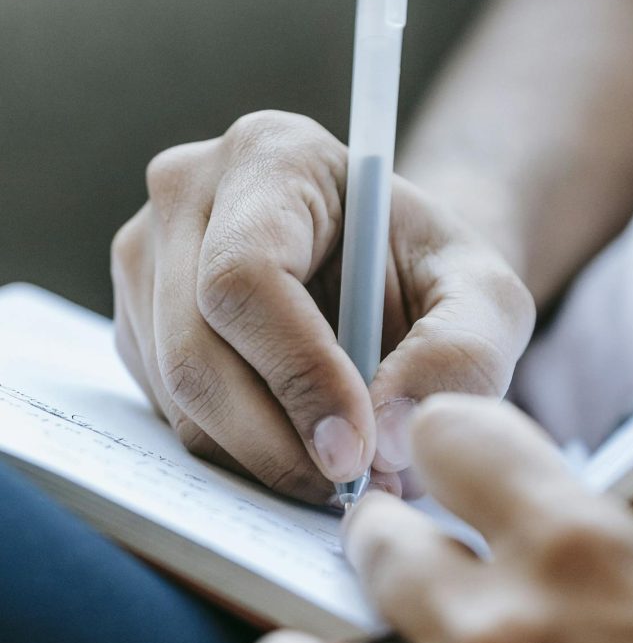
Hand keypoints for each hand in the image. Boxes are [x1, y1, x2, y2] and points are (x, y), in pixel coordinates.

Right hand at [111, 113, 532, 502]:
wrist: (385, 274)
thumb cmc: (431, 272)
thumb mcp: (485, 298)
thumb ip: (462, 356)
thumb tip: (386, 439)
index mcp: (270, 154)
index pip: (246, 277)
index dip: (298, 374)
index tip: (357, 450)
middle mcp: (185, 195)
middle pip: (195, 351)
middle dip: (277, 442)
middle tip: (352, 488)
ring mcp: (146, 261)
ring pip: (178, 396)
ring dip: (261, 458)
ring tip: (342, 467)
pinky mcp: (138, 323)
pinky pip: (169, 413)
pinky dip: (237, 451)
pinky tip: (299, 441)